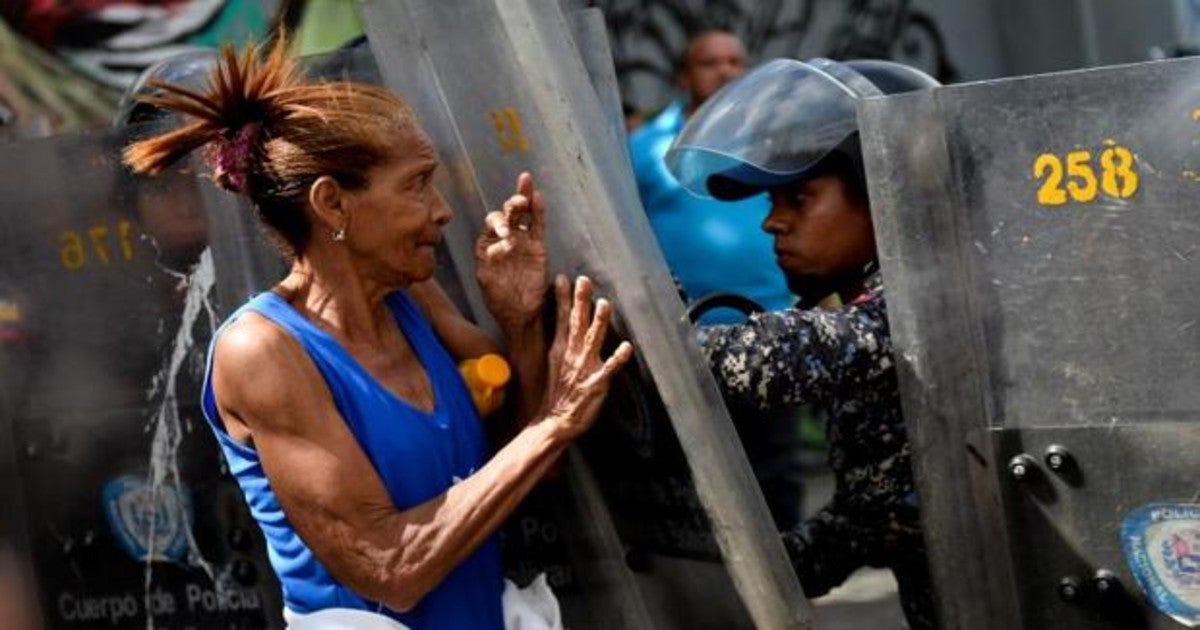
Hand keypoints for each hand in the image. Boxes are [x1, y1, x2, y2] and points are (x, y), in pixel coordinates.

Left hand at [475, 172, 548, 328]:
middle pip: (507, 214)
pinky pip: (538, 226)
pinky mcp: (538, 248)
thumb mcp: (487, 281)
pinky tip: (537, 197)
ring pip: (523, 214)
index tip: (506, 238)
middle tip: (517, 202)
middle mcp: (504, 239)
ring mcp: (522, 241)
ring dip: (523, 199)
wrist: (520, 314)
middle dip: (511, 206)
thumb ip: (489, 261)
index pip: (491, 224)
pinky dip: (538, 212)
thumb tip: (500, 245)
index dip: (498, 225)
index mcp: (488, 244)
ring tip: (525, 185)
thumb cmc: (499, 300)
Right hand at [541, 275, 634, 439]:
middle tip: (584, 280)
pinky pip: (609, 369)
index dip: (563, 298)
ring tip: (604, 304)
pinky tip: (626, 347)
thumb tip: (565, 319)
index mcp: (561, 349)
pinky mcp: (596, 384)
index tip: (564, 278)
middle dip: (580, 301)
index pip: (562, 319)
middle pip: (576, 324)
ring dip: (598, 323)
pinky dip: (617, 358)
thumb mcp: (555, 361)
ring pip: (592, 341)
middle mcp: (572, 355)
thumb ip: (562, 339)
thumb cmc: (558, 391)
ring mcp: (584, 369)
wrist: (554, 420)